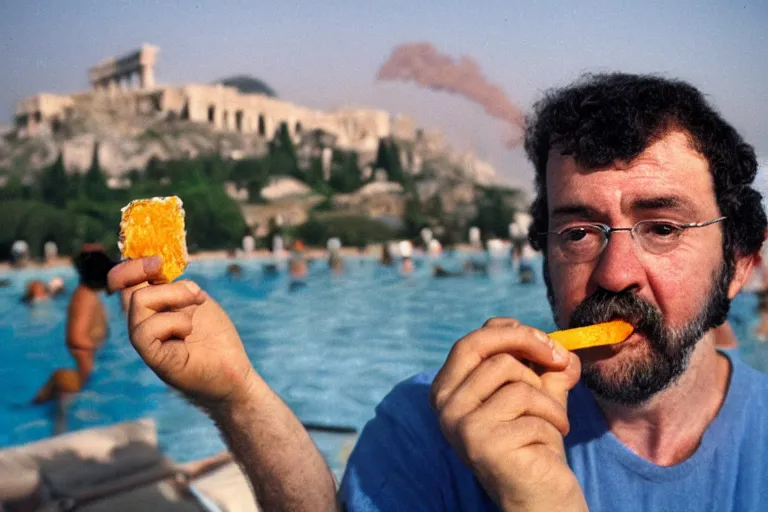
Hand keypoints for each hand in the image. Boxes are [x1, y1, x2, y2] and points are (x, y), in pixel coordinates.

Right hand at [108, 256, 257, 409]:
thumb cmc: (216, 338)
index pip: (124, 282)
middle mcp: (142, 324)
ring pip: (138, 302)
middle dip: (148, 271)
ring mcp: (145, 342)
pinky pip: (145, 330)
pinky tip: (189, 330)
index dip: (132, 265)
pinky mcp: (153, 359)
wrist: (234, 373)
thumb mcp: (194, 301)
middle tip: (185, 280)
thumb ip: (174, 286)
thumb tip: (156, 262)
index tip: (158, 261)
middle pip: (126, 287)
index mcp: (151, 310)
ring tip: (197, 305)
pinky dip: (173, 322)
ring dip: (174, 296)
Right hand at [430, 317, 586, 511]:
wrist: (538, 494)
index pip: (474, 339)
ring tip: (553, 421)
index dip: (514, 332)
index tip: (547, 344)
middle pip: (488, 348)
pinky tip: (547, 444)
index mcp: (449, 388)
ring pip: (516, 380)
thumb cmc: (533, 442)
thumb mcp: (538, 395)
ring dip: (548, 400)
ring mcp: (461, 424)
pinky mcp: (483, 443)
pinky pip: (532, 411)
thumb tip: (565, 348)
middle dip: (530, 345)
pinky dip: (552, 423)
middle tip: (560, 361)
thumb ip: (546, 368)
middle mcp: (446, 404)